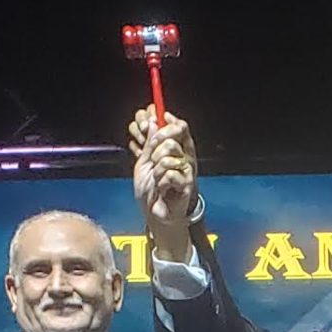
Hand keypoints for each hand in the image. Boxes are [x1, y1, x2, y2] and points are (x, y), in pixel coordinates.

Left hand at [128, 108, 197, 238]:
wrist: (155, 213)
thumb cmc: (151, 191)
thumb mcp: (144, 163)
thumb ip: (149, 144)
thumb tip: (153, 123)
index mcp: (174, 152)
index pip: (179, 129)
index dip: (169, 122)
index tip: (161, 118)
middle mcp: (183, 159)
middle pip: (172, 140)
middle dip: (155, 149)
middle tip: (152, 160)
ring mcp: (185, 171)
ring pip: (168, 158)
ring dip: (156, 171)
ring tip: (157, 181)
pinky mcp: (186, 184)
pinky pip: (169, 174)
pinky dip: (160, 183)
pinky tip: (162, 190)